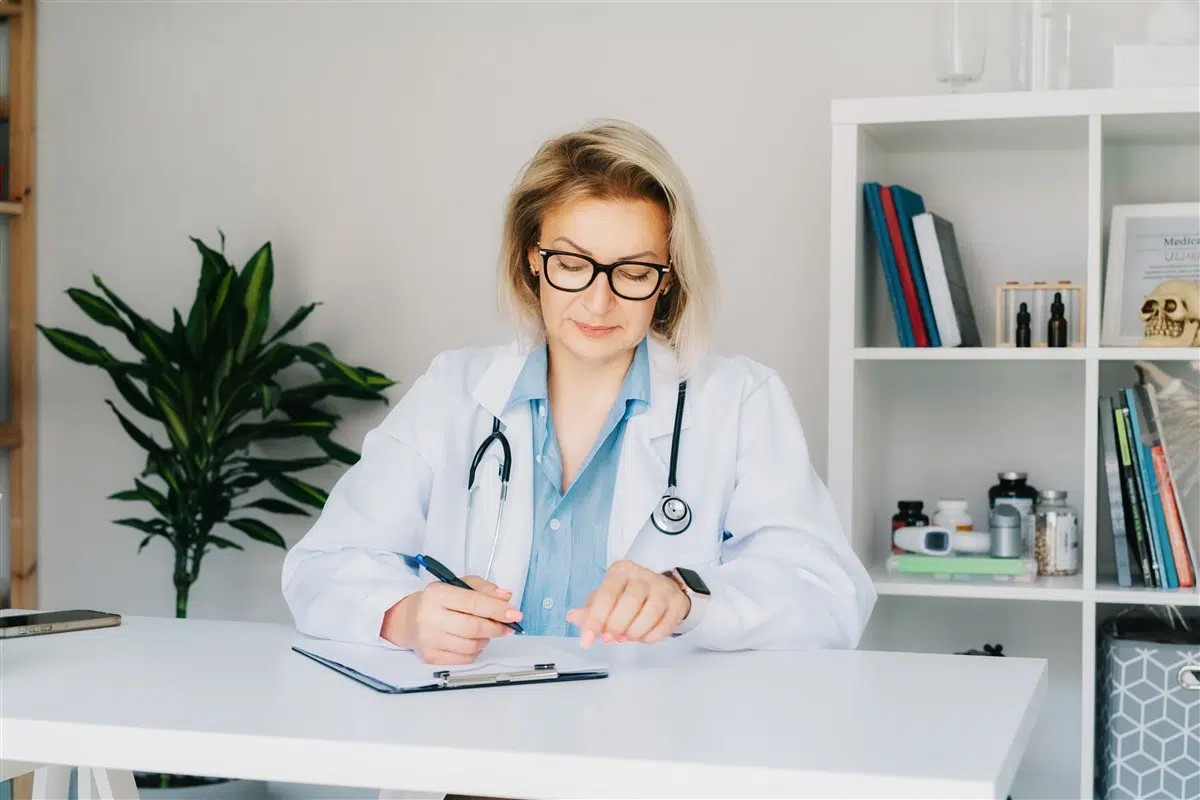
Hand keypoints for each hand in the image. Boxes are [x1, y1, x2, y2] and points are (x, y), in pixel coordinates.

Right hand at [380, 576, 522, 664]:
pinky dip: (475, 651)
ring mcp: (428, 639)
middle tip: (507, 626)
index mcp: (437, 594)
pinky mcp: (430, 656)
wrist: (408, 619)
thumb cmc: (438, 601)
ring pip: (471, 645)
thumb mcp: (459, 585)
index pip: (474, 603)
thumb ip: (484, 588)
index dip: (498, 609)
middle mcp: (429, 617)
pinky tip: (471, 641)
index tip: (515, 614)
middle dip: (496, 627)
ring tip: (483, 631)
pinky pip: (464, 659)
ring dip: (485, 639)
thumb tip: (506, 597)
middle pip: (474, 627)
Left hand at [566, 560, 689, 646]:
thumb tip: (572, 617)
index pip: (607, 593)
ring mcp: (662, 587)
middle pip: (631, 601)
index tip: (587, 640)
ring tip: (626, 638)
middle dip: (617, 625)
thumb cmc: (626, 595)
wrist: (660, 591)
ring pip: (651, 612)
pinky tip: (642, 637)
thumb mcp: (605, 599)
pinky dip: (651, 636)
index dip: (596, 618)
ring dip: (635, 632)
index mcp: (621, 571)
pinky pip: (665, 624)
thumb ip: (589, 610)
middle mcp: (642, 574)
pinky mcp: (677, 602)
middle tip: (609, 639)